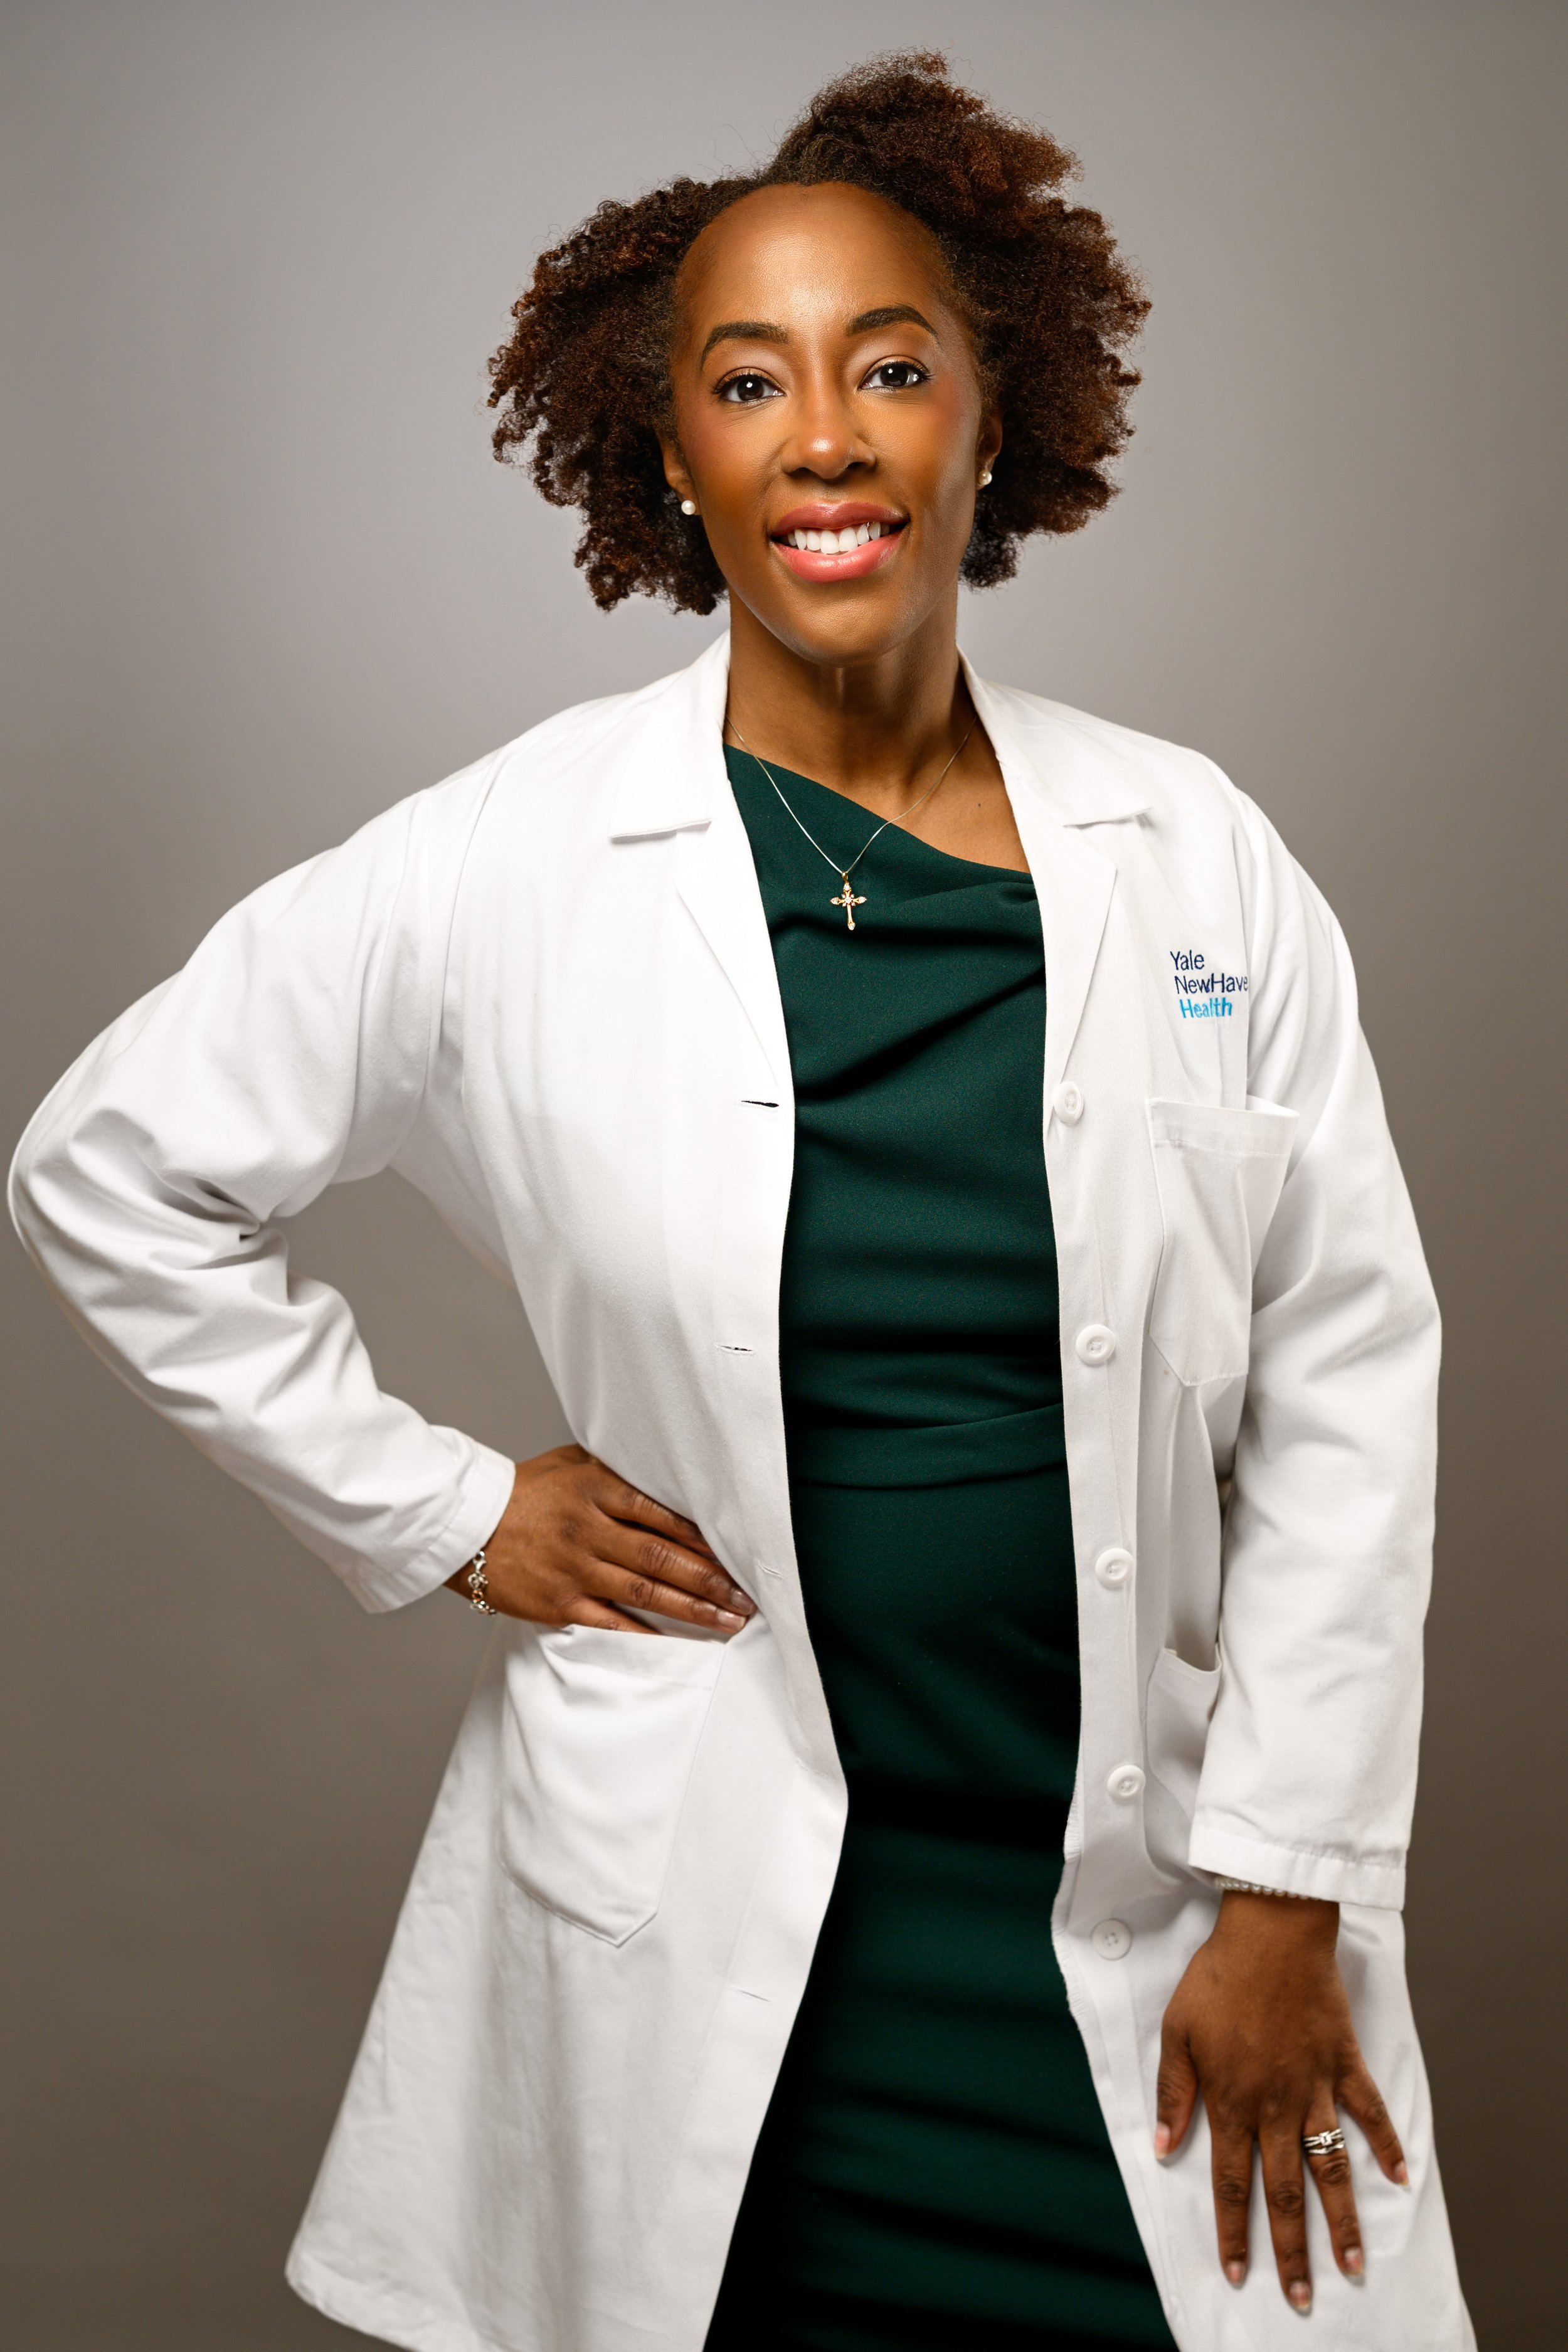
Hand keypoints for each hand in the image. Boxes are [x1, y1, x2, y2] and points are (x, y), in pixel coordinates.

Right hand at [446, 1446, 755, 1635]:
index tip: (738, 1550)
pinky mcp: (560, 1603)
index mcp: (596, 1488)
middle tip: (746, 1596)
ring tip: (729, 1620)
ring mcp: (575, 1568)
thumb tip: (667, 1473)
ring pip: (645, 1593)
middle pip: (662, 1557)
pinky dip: (648, 1633)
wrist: (467, 1524)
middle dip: (711, 1579)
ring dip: (693, 1609)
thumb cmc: (525, 1491)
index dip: (704, 1536)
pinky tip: (680, 1641)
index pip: (663, 1513)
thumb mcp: (571, 1463)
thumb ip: (617, 1469)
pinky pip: (613, 1622)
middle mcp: (589, 1529)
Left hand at [1156, 1891, 1406, 2312]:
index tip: (1238, 2271)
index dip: (1234, 2231)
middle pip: (1285, 2191)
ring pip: (1331, 2167)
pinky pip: (1370, 2111)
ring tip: (1353, 2264)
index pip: (1233, 2182)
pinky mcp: (1344, 2063)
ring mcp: (1316, 2087)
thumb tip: (1164, 2147)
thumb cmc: (1218, 1978)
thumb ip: (1174, 2093)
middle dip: (1291, 2249)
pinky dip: (1387, 2144)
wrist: (1270, 1933)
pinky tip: (1400, 2177)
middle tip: (1299, 2296)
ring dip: (1342, 2220)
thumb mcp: (1177, 2033)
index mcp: (1233, 2102)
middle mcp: (1277, 2105)